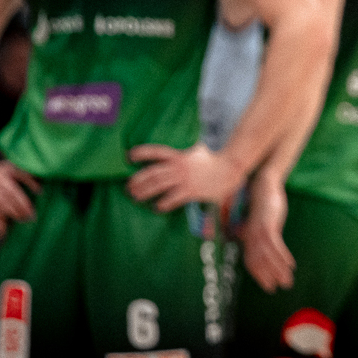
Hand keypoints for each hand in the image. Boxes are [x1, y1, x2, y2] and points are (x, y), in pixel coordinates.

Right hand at [0, 159, 38, 237]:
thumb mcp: (12, 170)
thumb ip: (27, 178)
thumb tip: (40, 192)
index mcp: (0, 176)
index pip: (13, 192)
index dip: (23, 204)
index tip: (32, 213)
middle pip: (4, 202)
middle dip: (17, 212)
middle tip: (27, 219)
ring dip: (6, 220)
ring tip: (17, 224)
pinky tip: (1, 233)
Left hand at [126, 143, 241, 210]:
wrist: (230, 169)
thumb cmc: (212, 160)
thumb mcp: (197, 150)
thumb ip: (184, 151)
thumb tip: (176, 151)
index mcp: (179, 155)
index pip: (157, 151)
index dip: (142, 153)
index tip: (129, 156)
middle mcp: (179, 166)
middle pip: (153, 173)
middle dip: (138, 180)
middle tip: (128, 187)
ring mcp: (185, 179)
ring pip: (159, 186)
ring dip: (144, 192)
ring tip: (135, 197)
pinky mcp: (191, 191)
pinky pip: (172, 199)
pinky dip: (163, 204)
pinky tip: (157, 207)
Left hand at [241, 179, 295, 292]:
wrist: (263, 186)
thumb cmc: (262, 203)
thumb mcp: (259, 221)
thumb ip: (257, 233)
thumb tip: (257, 243)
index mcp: (248, 237)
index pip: (251, 262)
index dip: (259, 275)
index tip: (268, 286)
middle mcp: (250, 237)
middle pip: (258, 263)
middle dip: (268, 277)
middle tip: (277, 288)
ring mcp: (259, 232)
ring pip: (267, 257)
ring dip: (278, 271)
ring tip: (287, 281)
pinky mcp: (268, 226)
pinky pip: (275, 245)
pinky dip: (282, 257)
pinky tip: (291, 265)